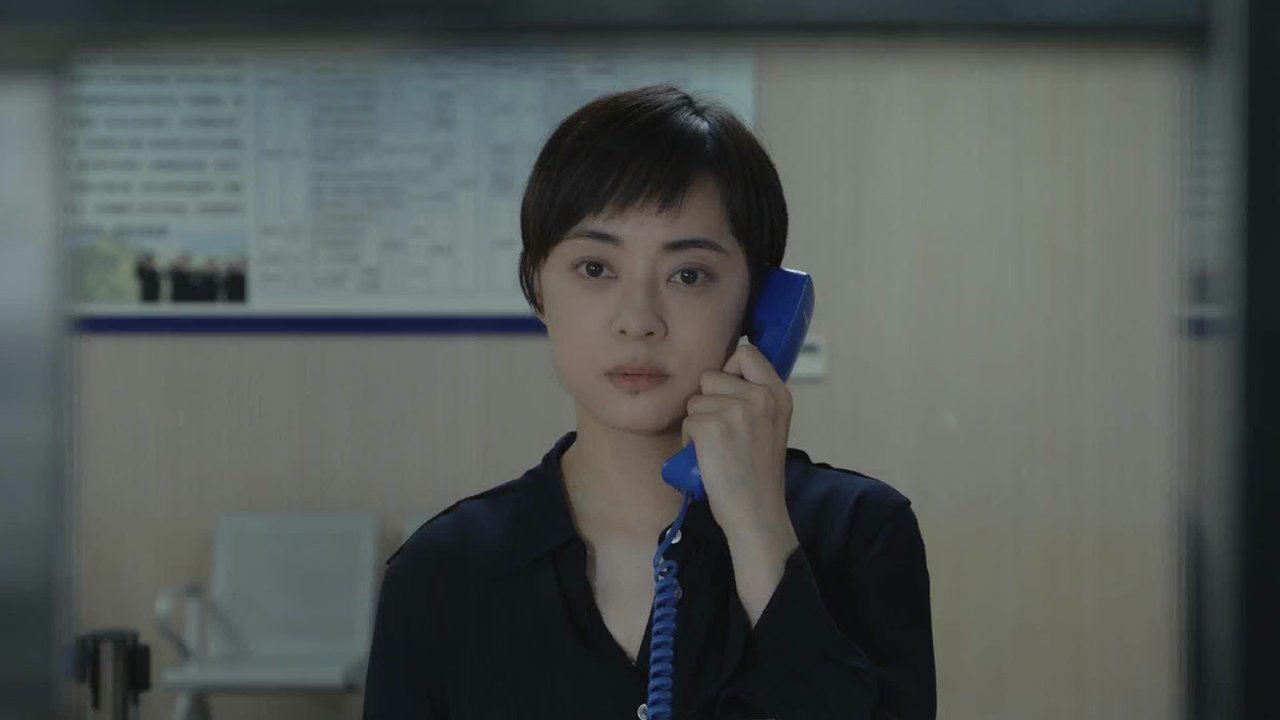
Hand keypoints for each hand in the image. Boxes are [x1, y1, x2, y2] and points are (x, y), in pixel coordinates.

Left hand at [681, 342, 796, 555]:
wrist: (756, 513)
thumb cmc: (757, 474)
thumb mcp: (771, 426)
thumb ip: (754, 398)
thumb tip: (720, 374)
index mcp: (778, 394)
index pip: (746, 353)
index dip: (729, 369)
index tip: (728, 392)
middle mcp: (761, 397)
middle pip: (711, 376)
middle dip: (708, 402)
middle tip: (722, 433)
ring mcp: (737, 411)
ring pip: (695, 400)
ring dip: (697, 424)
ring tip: (717, 450)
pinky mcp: (712, 427)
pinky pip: (686, 421)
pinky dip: (689, 441)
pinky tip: (707, 458)